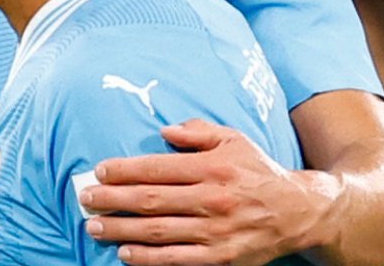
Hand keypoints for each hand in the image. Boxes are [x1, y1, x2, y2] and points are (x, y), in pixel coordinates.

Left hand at [77, 119, 329, 265]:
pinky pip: (178, 259)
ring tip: (94, 226)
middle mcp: (211, 199)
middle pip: (151, 200)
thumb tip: (164, 130)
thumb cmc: (257, 170)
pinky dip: (149, 258)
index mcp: (211, 167)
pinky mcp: (220, 257)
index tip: (99, 172)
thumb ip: (198, 132)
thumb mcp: (233, 139)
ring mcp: (215, 231)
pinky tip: (126, 253)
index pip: (157, 168)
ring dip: (121, 230)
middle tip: (84, 199)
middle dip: (112, 200)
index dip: (124, 170)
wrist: (298, 211)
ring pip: (159, 231)